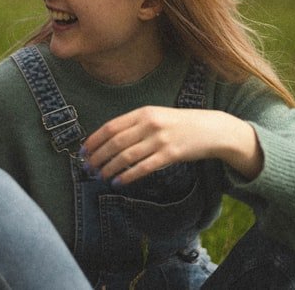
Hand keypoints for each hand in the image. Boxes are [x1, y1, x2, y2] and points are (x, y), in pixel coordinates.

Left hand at [81, 106, 262, 184]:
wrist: (210, 129)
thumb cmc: (178, 124)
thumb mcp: (155, 116)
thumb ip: (134, 125)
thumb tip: (108, 140)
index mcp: (143, 112)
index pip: (111, 127)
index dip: (95, 140)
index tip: (84, 151)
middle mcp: (150, 124)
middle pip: (115, 142)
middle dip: (98, 156)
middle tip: (88, 167)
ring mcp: (160, 139)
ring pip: (127, 156)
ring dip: (110, 168)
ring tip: (100, 176)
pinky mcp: (171, 155)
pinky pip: (144, 168)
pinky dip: (128, 176)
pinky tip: (118, 182)